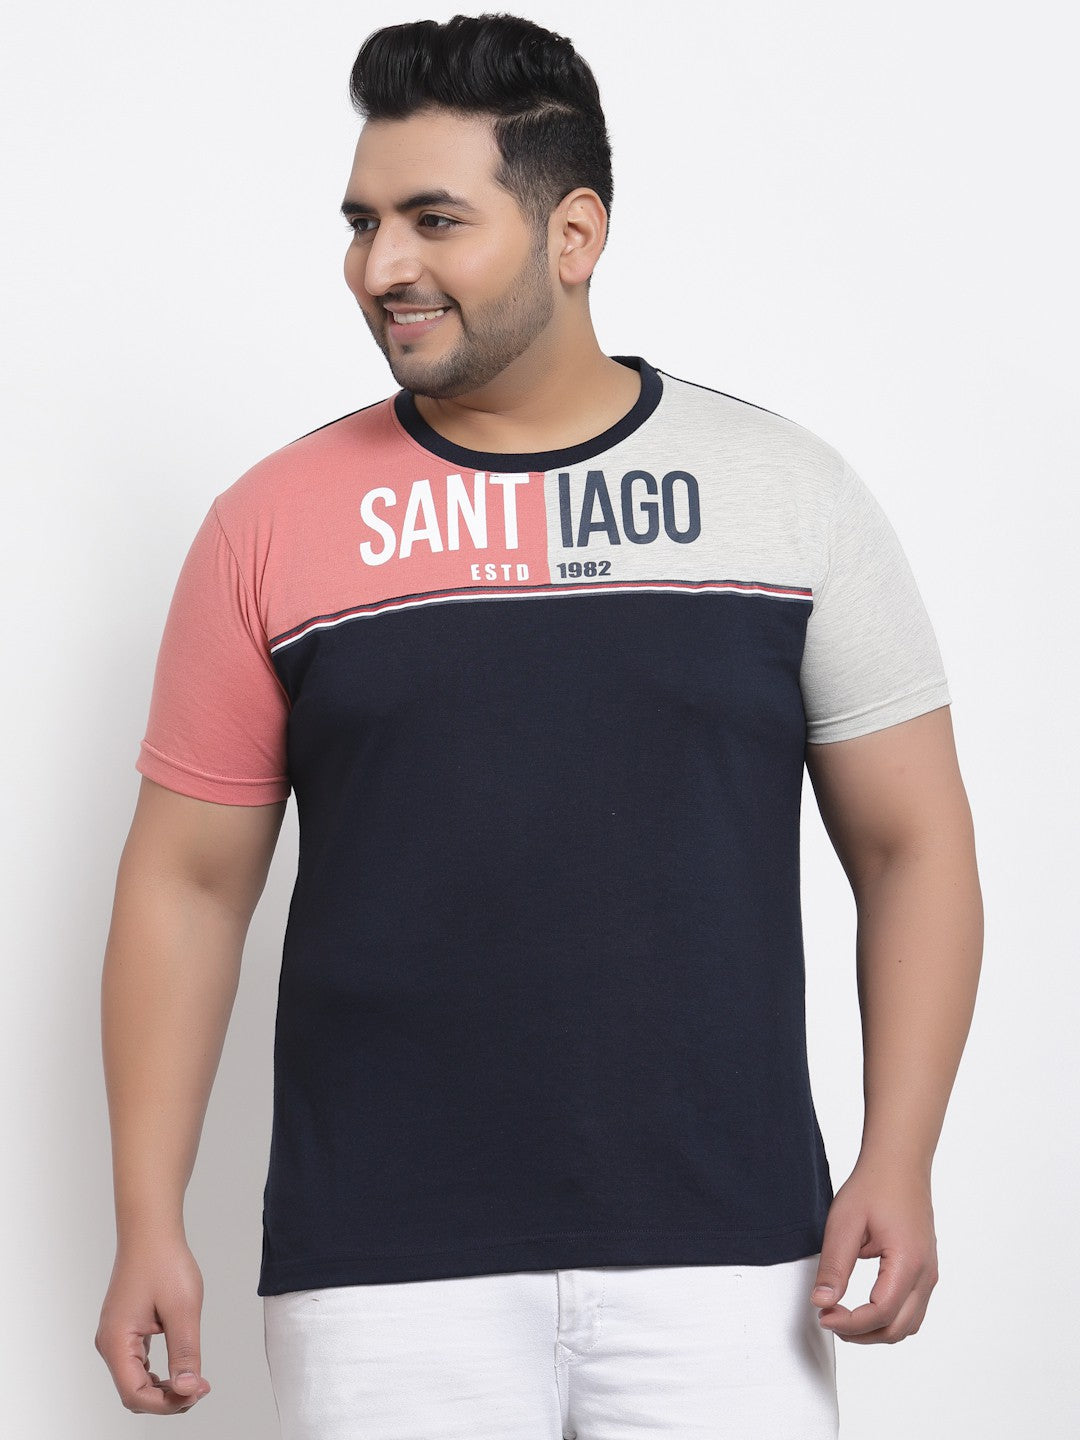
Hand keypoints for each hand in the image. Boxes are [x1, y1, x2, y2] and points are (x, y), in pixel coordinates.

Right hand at [95, 1235, 211, 1413]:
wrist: (151, 1229)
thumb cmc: (164, 1261)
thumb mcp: (182, 1309)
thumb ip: (185, 1352)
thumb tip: (188, 1390)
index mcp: (116, 1342)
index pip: (135, 1394)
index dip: (168, 1403)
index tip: (198, 1392)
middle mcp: (110, 1343)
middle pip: (133, 1392)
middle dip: (167, 1399)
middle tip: (200, 1388)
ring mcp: (116, 1336)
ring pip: (135, 1380)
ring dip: (163, 1388)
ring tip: (194, 1380)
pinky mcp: (125, 1328)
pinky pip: (138, 1363)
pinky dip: (158, 1373)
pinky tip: (179, 1367)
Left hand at [810, 1156, 938, 1342]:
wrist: (899, 1163)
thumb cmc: (873, 1186)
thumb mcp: (844, 1222)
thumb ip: (834, 1265)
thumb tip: (822, 1302)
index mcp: (908, 1261)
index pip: (881, 1312)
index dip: (849, 1322)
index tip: (823, 1315)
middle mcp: (926, 1273)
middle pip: (897, 1328)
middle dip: (861, 1333)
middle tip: (829, 1318)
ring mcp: (930, 1273)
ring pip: (908, 1324)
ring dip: (876, 1330)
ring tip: (843, 1316)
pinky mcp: (926, 1270)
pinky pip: (912, 1309)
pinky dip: (889, 1318)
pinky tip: (863, 1306)